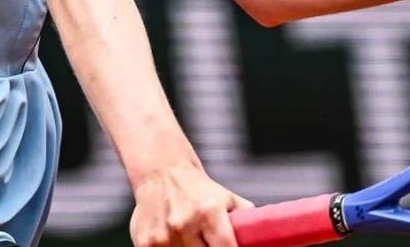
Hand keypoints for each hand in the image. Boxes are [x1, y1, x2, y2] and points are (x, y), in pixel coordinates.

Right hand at [129, 162, 251, 246]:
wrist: (161, 171)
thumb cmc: (198, 189)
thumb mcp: (226, 198)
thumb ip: (245, 220)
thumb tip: (265, 238)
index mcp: (209, 211)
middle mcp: (184, 223)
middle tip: (207, 243)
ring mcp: (162, 235)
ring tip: (191, 241)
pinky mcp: (144, 242)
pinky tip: (175, 242)